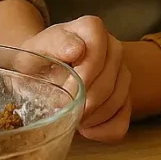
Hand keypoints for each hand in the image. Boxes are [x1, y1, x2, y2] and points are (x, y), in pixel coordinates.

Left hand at [20, 16, 131, 142]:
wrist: (41, 71)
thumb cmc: (37, 60)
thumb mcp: (35, 49)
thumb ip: (54, 44)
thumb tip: (77, 49)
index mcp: (91, 29)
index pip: (98, 47)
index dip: (85, 72)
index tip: (66, 88)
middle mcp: (112, 46)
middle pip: (110, 78)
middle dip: (86, 100)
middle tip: (65, 110)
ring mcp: (122, 72)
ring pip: (118, 100)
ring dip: (93, 116)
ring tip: (72, 117)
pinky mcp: (125, 97)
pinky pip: (122, 120)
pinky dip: (102, 130)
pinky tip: (84, 128)